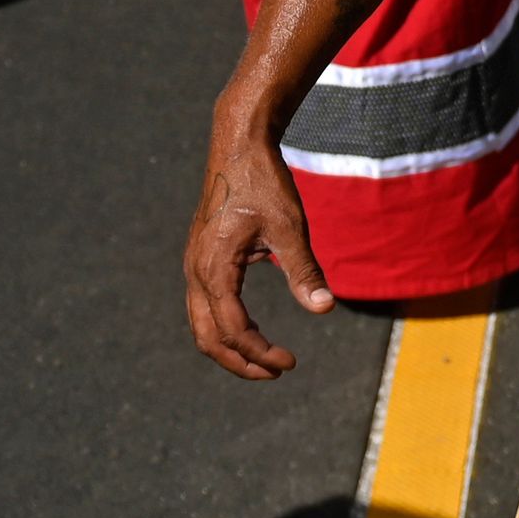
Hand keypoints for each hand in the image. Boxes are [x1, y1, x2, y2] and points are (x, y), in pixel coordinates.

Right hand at [184, 116, 332, 380]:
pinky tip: (250, 325)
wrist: (238, 145)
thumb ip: (303, 270)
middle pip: (208, 338)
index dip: (261, 353)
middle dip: (240, 362)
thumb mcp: (290, 227)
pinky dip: (223, 326)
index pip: (234, 330)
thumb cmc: (264, 182)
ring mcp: (193, 264)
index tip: (289, 363)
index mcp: (214, 268)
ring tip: (263, 358)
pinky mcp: (199, 257)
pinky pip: (203, 305)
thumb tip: (324, 308)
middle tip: (276, 372)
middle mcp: (196, 271)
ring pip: (201, 324)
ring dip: (230, 347)